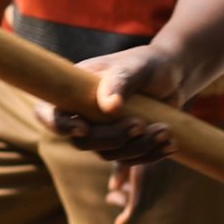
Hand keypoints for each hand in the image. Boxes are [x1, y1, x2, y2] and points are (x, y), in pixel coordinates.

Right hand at [51, 40, 189, 168]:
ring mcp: (103, 131)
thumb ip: (121, 80)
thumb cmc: (150, 64)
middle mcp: (84, 113)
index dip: (59, 125)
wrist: (173, 76)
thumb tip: (109, 106)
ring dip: (138, 147)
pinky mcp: (123, 144)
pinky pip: (129, 160)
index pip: (50, 112)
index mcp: (76, 90)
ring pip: (108, 154)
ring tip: (165, 130)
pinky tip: (170, 144)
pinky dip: (150, 156)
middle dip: (113, 137)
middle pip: (83, 141)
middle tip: (141, 124)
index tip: (83, 127)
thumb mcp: (138, 66)